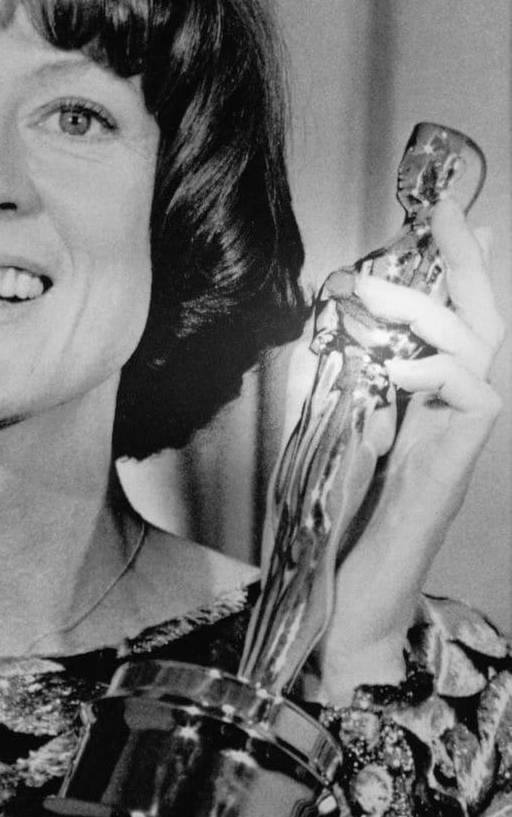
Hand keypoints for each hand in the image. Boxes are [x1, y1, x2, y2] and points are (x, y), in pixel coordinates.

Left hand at [320, 198, 504, 701]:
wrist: (350, 605)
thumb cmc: (337, 532)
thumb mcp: (336, 443)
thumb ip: (352, 398)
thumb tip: (349, 346)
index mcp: (422, 408)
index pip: (450, 326)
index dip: (455, 272)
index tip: (445, 217)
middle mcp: (450, 418)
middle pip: (480, 325)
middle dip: (464, 263)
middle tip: (442, 211)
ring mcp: (457, 442)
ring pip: (477, 351)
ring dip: (430, 310)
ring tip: (377, 287)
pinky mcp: (455, 469)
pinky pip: (473, 398)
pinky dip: (435, 371)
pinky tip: (395, 365)